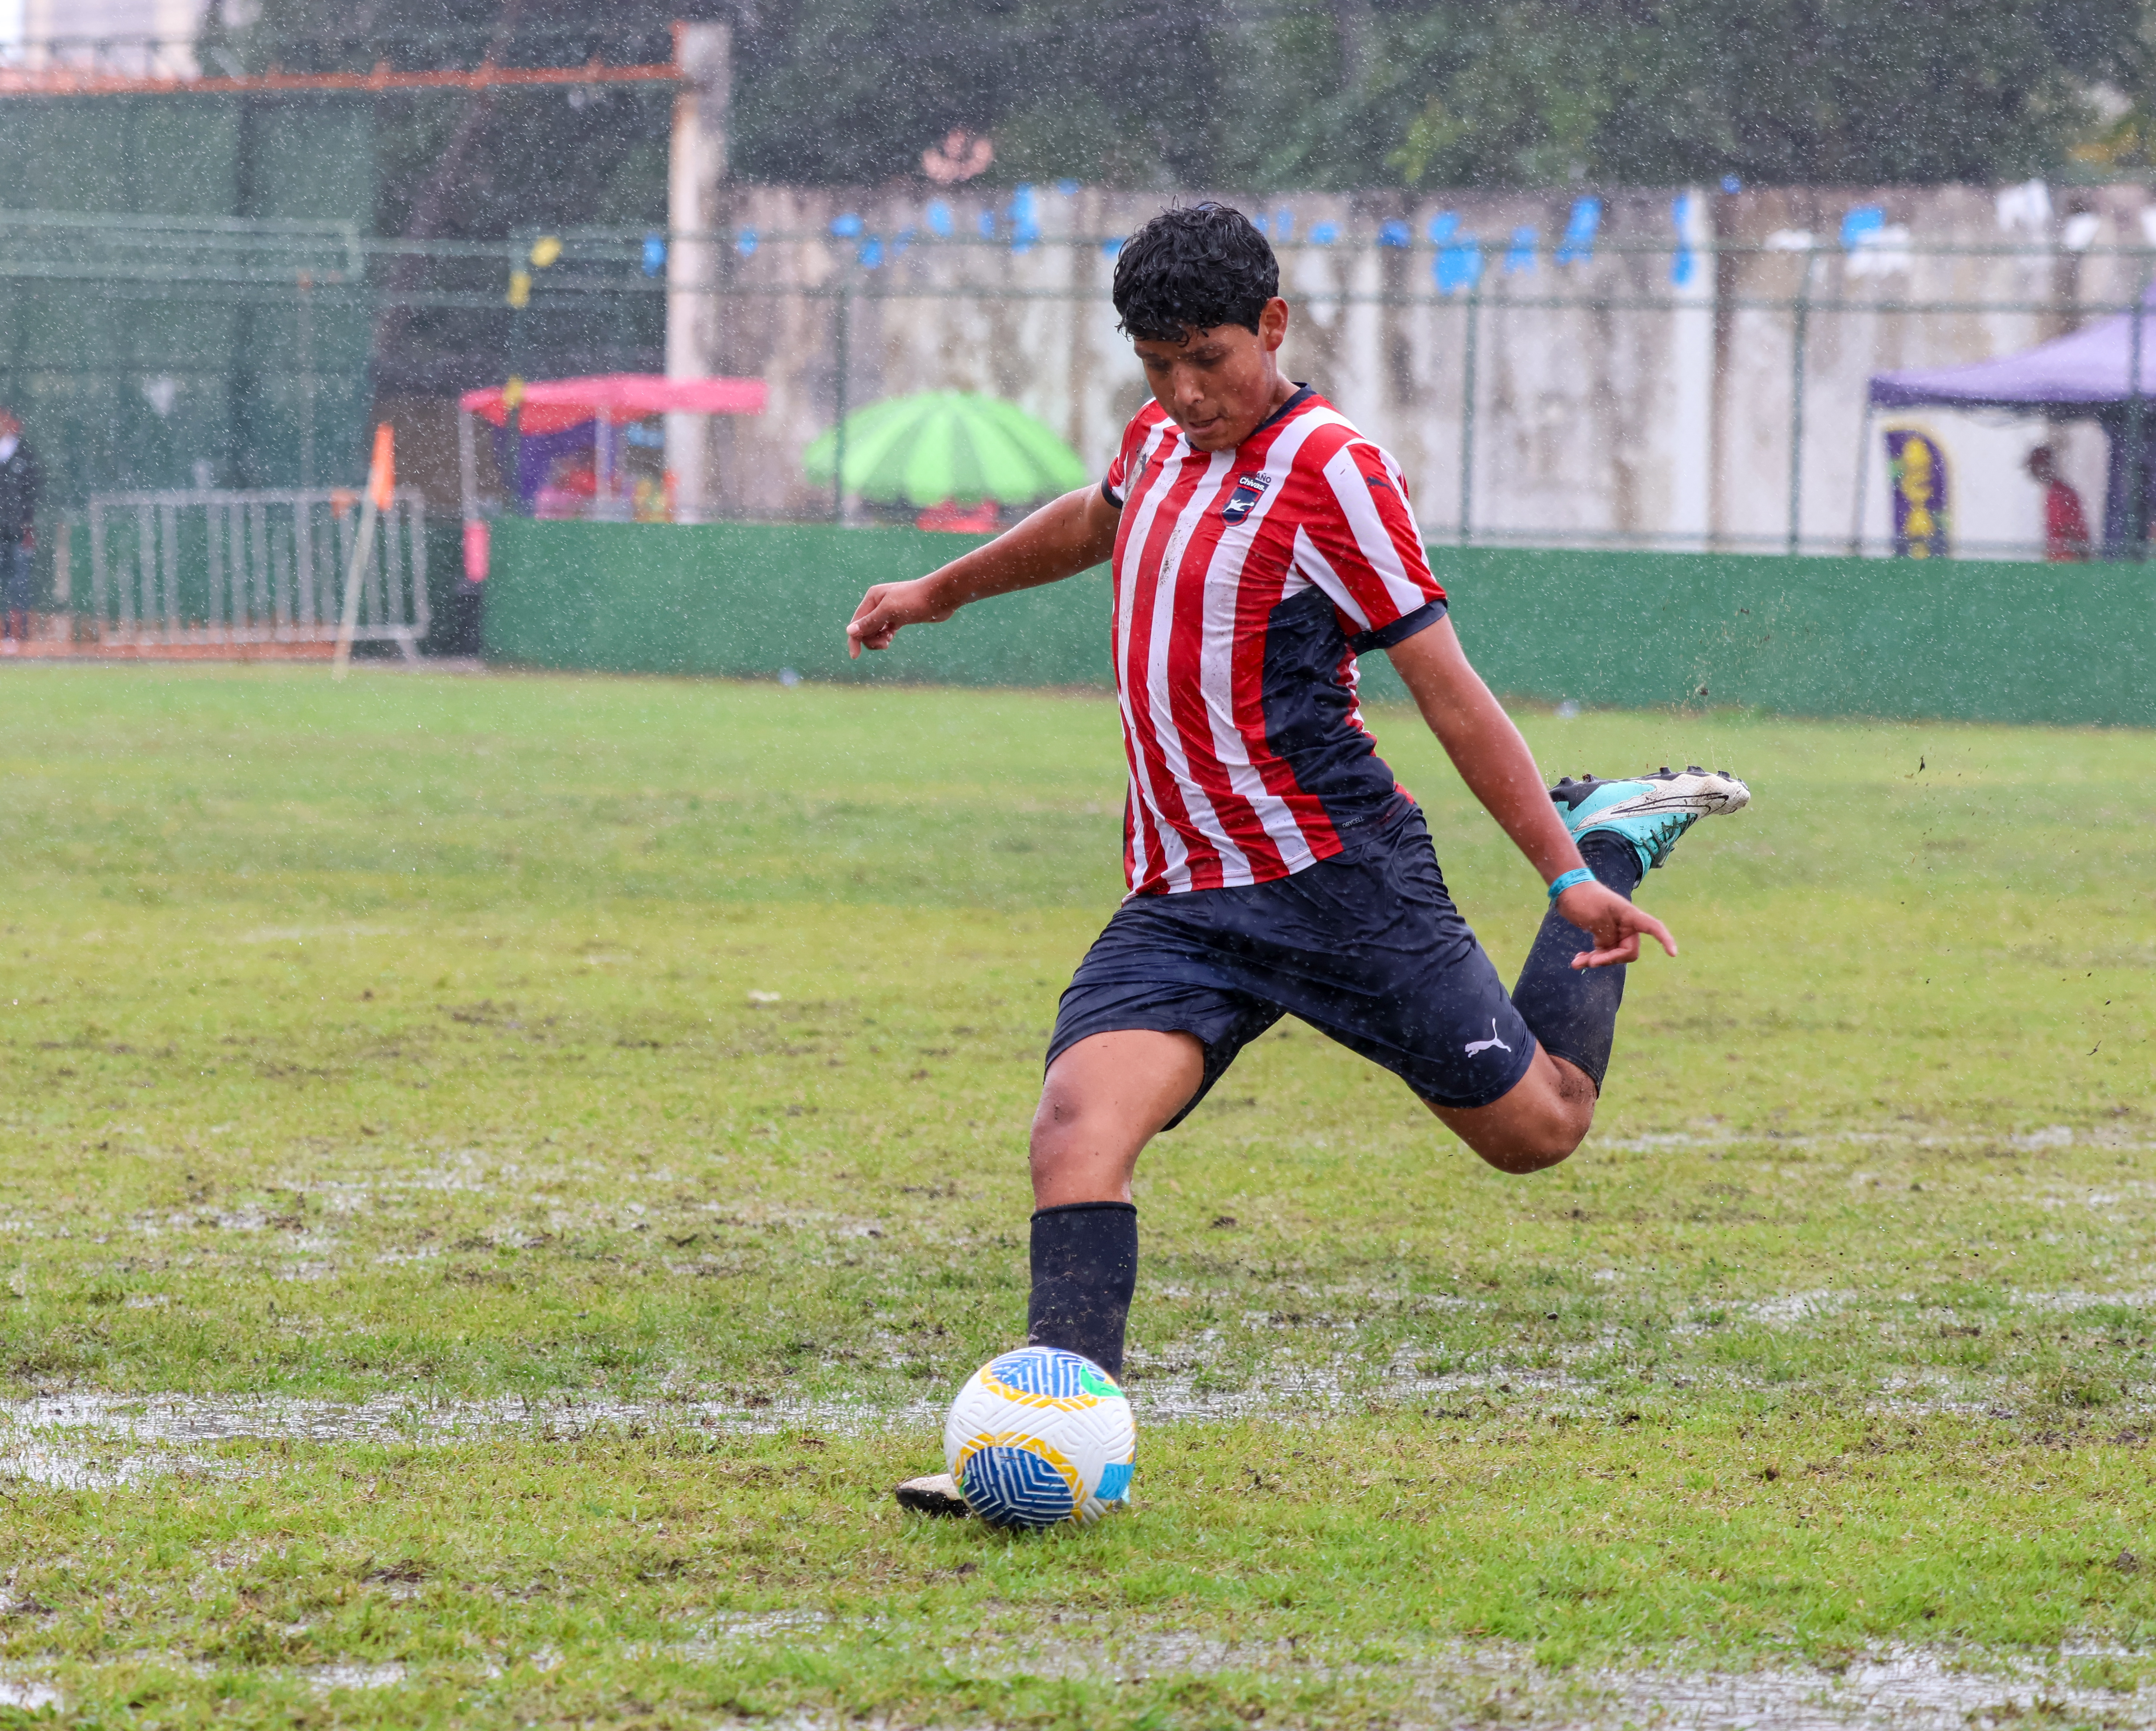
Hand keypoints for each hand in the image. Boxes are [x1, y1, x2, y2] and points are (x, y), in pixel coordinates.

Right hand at [846, 576, 952, 657]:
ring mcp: (889, 610)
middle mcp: (878, 603)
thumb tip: (849, 631)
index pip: (856, 622)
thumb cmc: (915, 601)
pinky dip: (886, 637)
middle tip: (885, 645)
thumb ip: (869, 622)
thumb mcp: (889, 611)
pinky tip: (890, 639)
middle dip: (870, 639)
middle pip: (865, 628)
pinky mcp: (900, 617)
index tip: (855, 657)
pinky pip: (886, 630)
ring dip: (878, 639)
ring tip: (888, 642)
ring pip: (876, 630)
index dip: (854, 639)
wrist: (940, 597)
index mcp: (872, 598)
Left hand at [1554, 880, 1675, 969]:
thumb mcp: (1597, 919)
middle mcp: (1626, 925)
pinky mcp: (1603, 935)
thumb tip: (1613, 948)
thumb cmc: (1584, 899)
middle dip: (1611, 959)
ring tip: (1577, 962)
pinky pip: (1602, 952)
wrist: (1567, 889)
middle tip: (1590, 961)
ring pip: (1613, 954)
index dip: (1665, 940)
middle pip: (1628, 951)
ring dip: (1597, 960)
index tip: (1673, 954)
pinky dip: (1591, 958)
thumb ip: (1609, 936)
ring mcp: (1614, 931)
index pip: (1653, 927)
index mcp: (1630, 916)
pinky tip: (1577, 961)